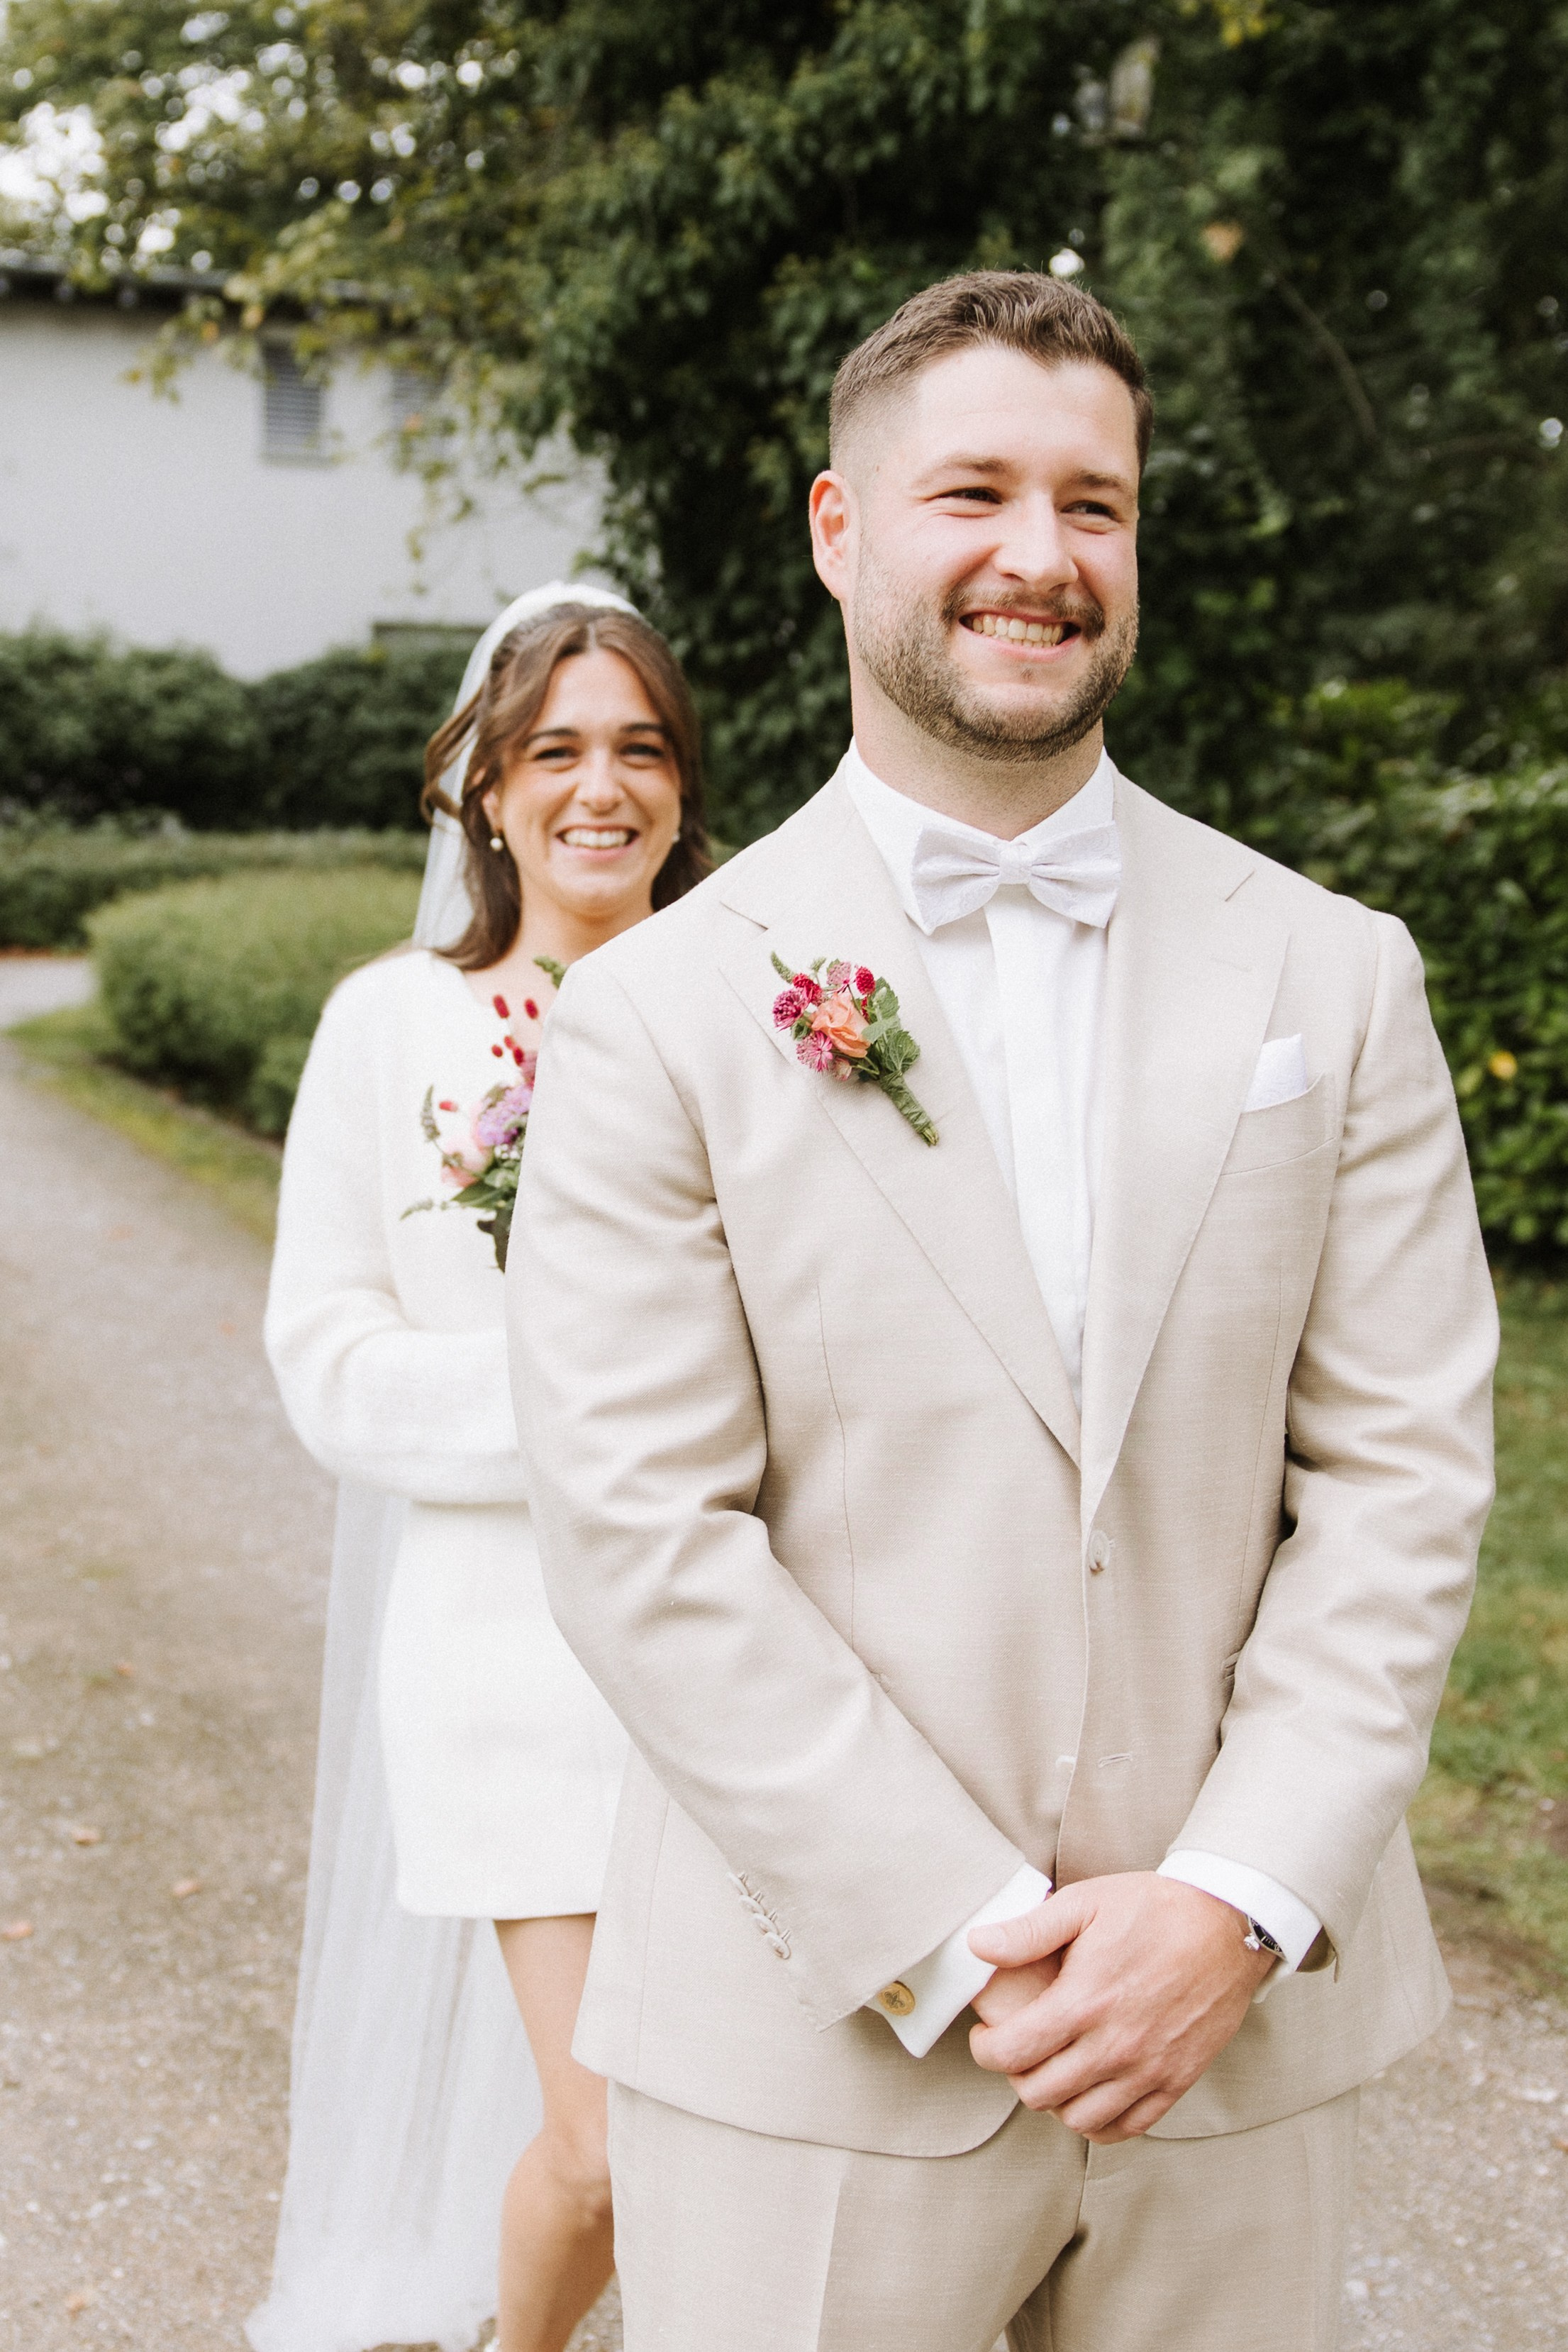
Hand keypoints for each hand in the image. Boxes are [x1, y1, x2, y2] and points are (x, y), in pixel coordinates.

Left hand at [966, 1874, 1274, 2143]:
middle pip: (1039, 2093)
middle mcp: (1114, 2045)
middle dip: (1016, 2074)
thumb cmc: (1153, 1908)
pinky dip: (1100, 2120)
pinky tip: (1090, 2093)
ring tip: (1053, 2070)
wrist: (1227, 1923)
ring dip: (1055, 2101)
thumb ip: (1028, 1931)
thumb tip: (977, 1945)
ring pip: (1080, 2119)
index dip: (985, 2051)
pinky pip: (1127, 2127)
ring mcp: (1148, 2069)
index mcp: (1084, 2001)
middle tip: (1018, 2050)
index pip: (1013, 2052)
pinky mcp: (1177, 2081)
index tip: (985, 2038)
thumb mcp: (1085, 1903)